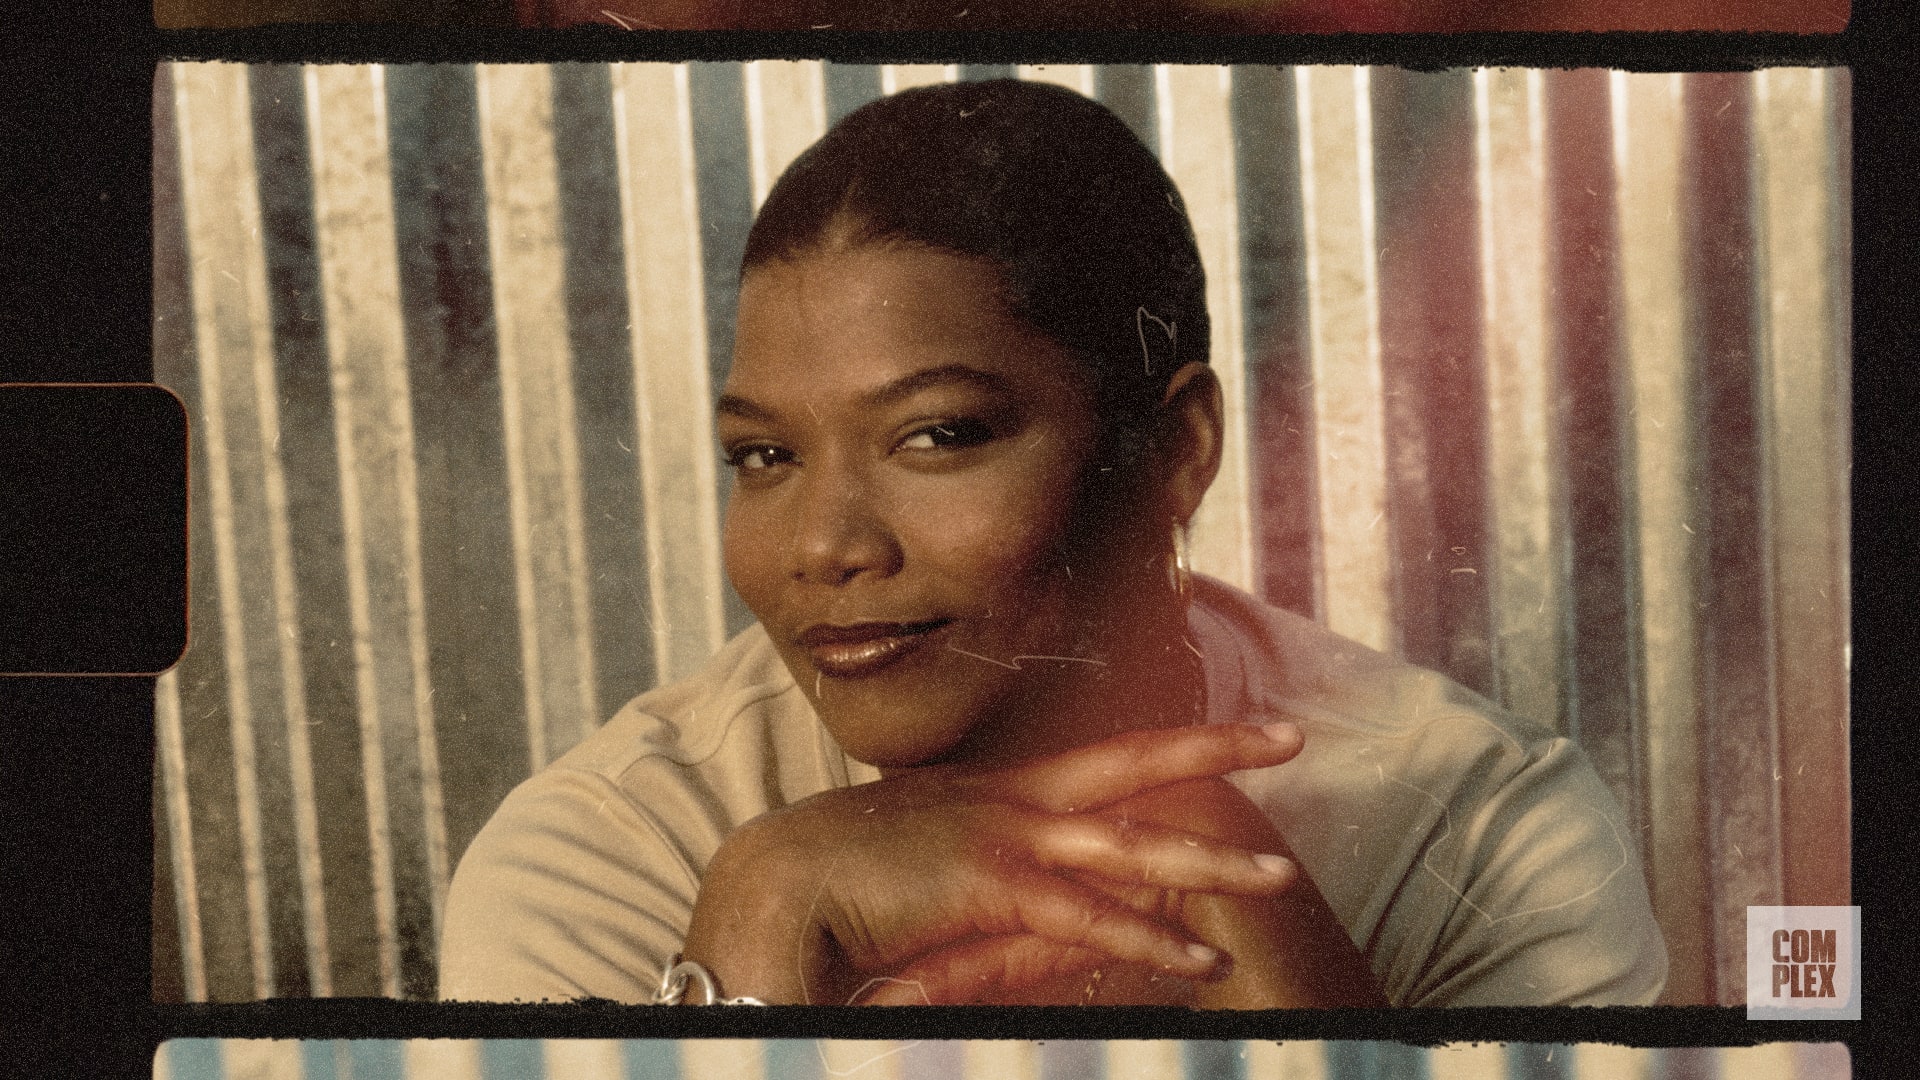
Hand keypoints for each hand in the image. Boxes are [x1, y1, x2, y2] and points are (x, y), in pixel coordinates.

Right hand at [861, 777, 1385, 1006]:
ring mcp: (1004, 833)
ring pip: (1131, 841)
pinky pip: (1089, 917)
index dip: (1162, 747)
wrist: (772, 882)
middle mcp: (1008, 797)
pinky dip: (1149, 940)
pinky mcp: (992, 883)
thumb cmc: (833, 879)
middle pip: (1132, 761)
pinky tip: (1201, 959)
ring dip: (1210, 859)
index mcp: (993, 789)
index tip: (1218, 740)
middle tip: (1289, 735)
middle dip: (1216, 745)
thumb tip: (1045, 907)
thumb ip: (988, 881)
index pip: (1097, 760)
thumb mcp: (925, 866)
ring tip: (1278, 874)